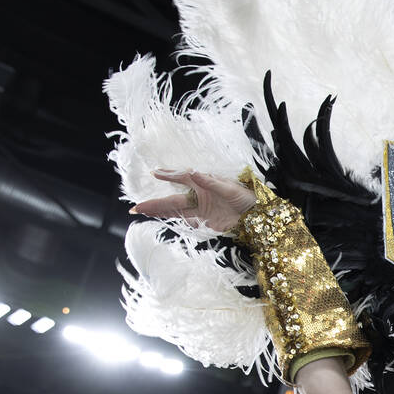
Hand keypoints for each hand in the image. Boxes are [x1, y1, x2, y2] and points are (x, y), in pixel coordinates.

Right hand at [131, 169, 257, 232]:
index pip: (181, 178)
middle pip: (172, 200)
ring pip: (175, 210)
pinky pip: (185, 219)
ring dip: (159, 211)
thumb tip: (194, 173)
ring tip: (141, 211)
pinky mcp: (204, 220)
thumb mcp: (230, 188)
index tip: (154, 173)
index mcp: (203, 183)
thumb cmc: (246, 196)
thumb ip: (211, 182)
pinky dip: (172, 219)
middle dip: (154, 203)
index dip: (168, 175)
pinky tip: (159, 217)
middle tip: (136, 206)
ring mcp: (200, 208)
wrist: (257, 213)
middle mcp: (198, 195)